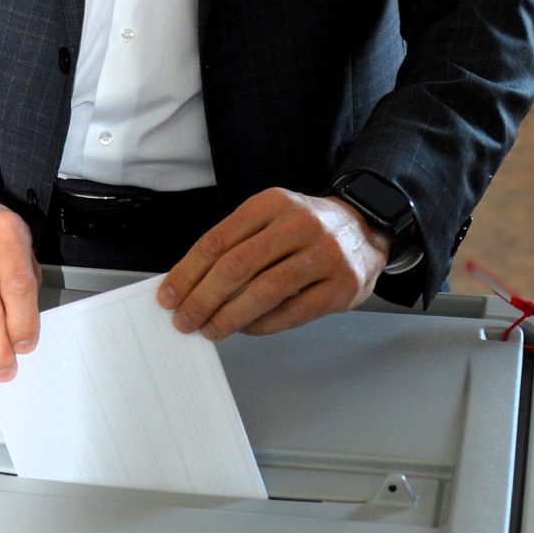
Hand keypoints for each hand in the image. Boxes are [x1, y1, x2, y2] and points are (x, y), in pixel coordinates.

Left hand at [156, 188, 390, 338]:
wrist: (365, 228)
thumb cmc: (306, 229)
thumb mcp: (271, 218)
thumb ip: (235, 244)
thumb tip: (189, 284)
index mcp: (273, 203)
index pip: (219, 240)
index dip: (188, 272)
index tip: (169, 295)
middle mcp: (300, 224)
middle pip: (238, 265)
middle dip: (203, 298)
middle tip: (185, 320)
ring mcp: (324, 255)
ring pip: (264, 291)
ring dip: (229, 316)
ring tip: (210, 329)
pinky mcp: (341, 286)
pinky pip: (293, 312)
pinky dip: (263, 325)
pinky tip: (245, 328)